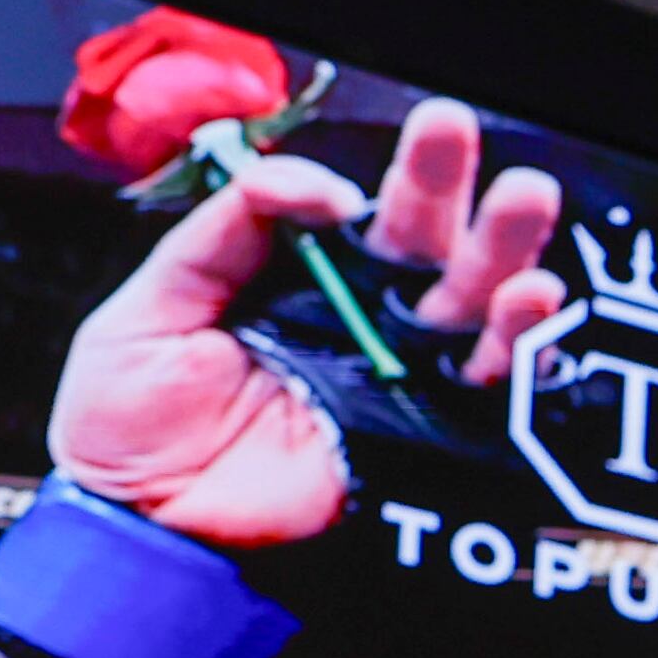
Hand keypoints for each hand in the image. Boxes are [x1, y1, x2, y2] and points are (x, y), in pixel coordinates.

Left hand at [46, 97, 567, 547]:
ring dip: (502, 254)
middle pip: (424, 245)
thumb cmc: (127, 425)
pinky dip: (515, 349)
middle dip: (448, 186)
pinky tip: (530, 304)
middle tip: (455, 129)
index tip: (344, 182)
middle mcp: (360, 325)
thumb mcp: (153, 302)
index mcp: (300, 283)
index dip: (369, 179)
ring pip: (467, 307)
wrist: (134, 528)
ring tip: (525, 201)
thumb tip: (309, 183)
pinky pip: (481, 392)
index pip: (359, 214)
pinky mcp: (415, 439)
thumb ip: (224, 232)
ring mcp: (394, 381)